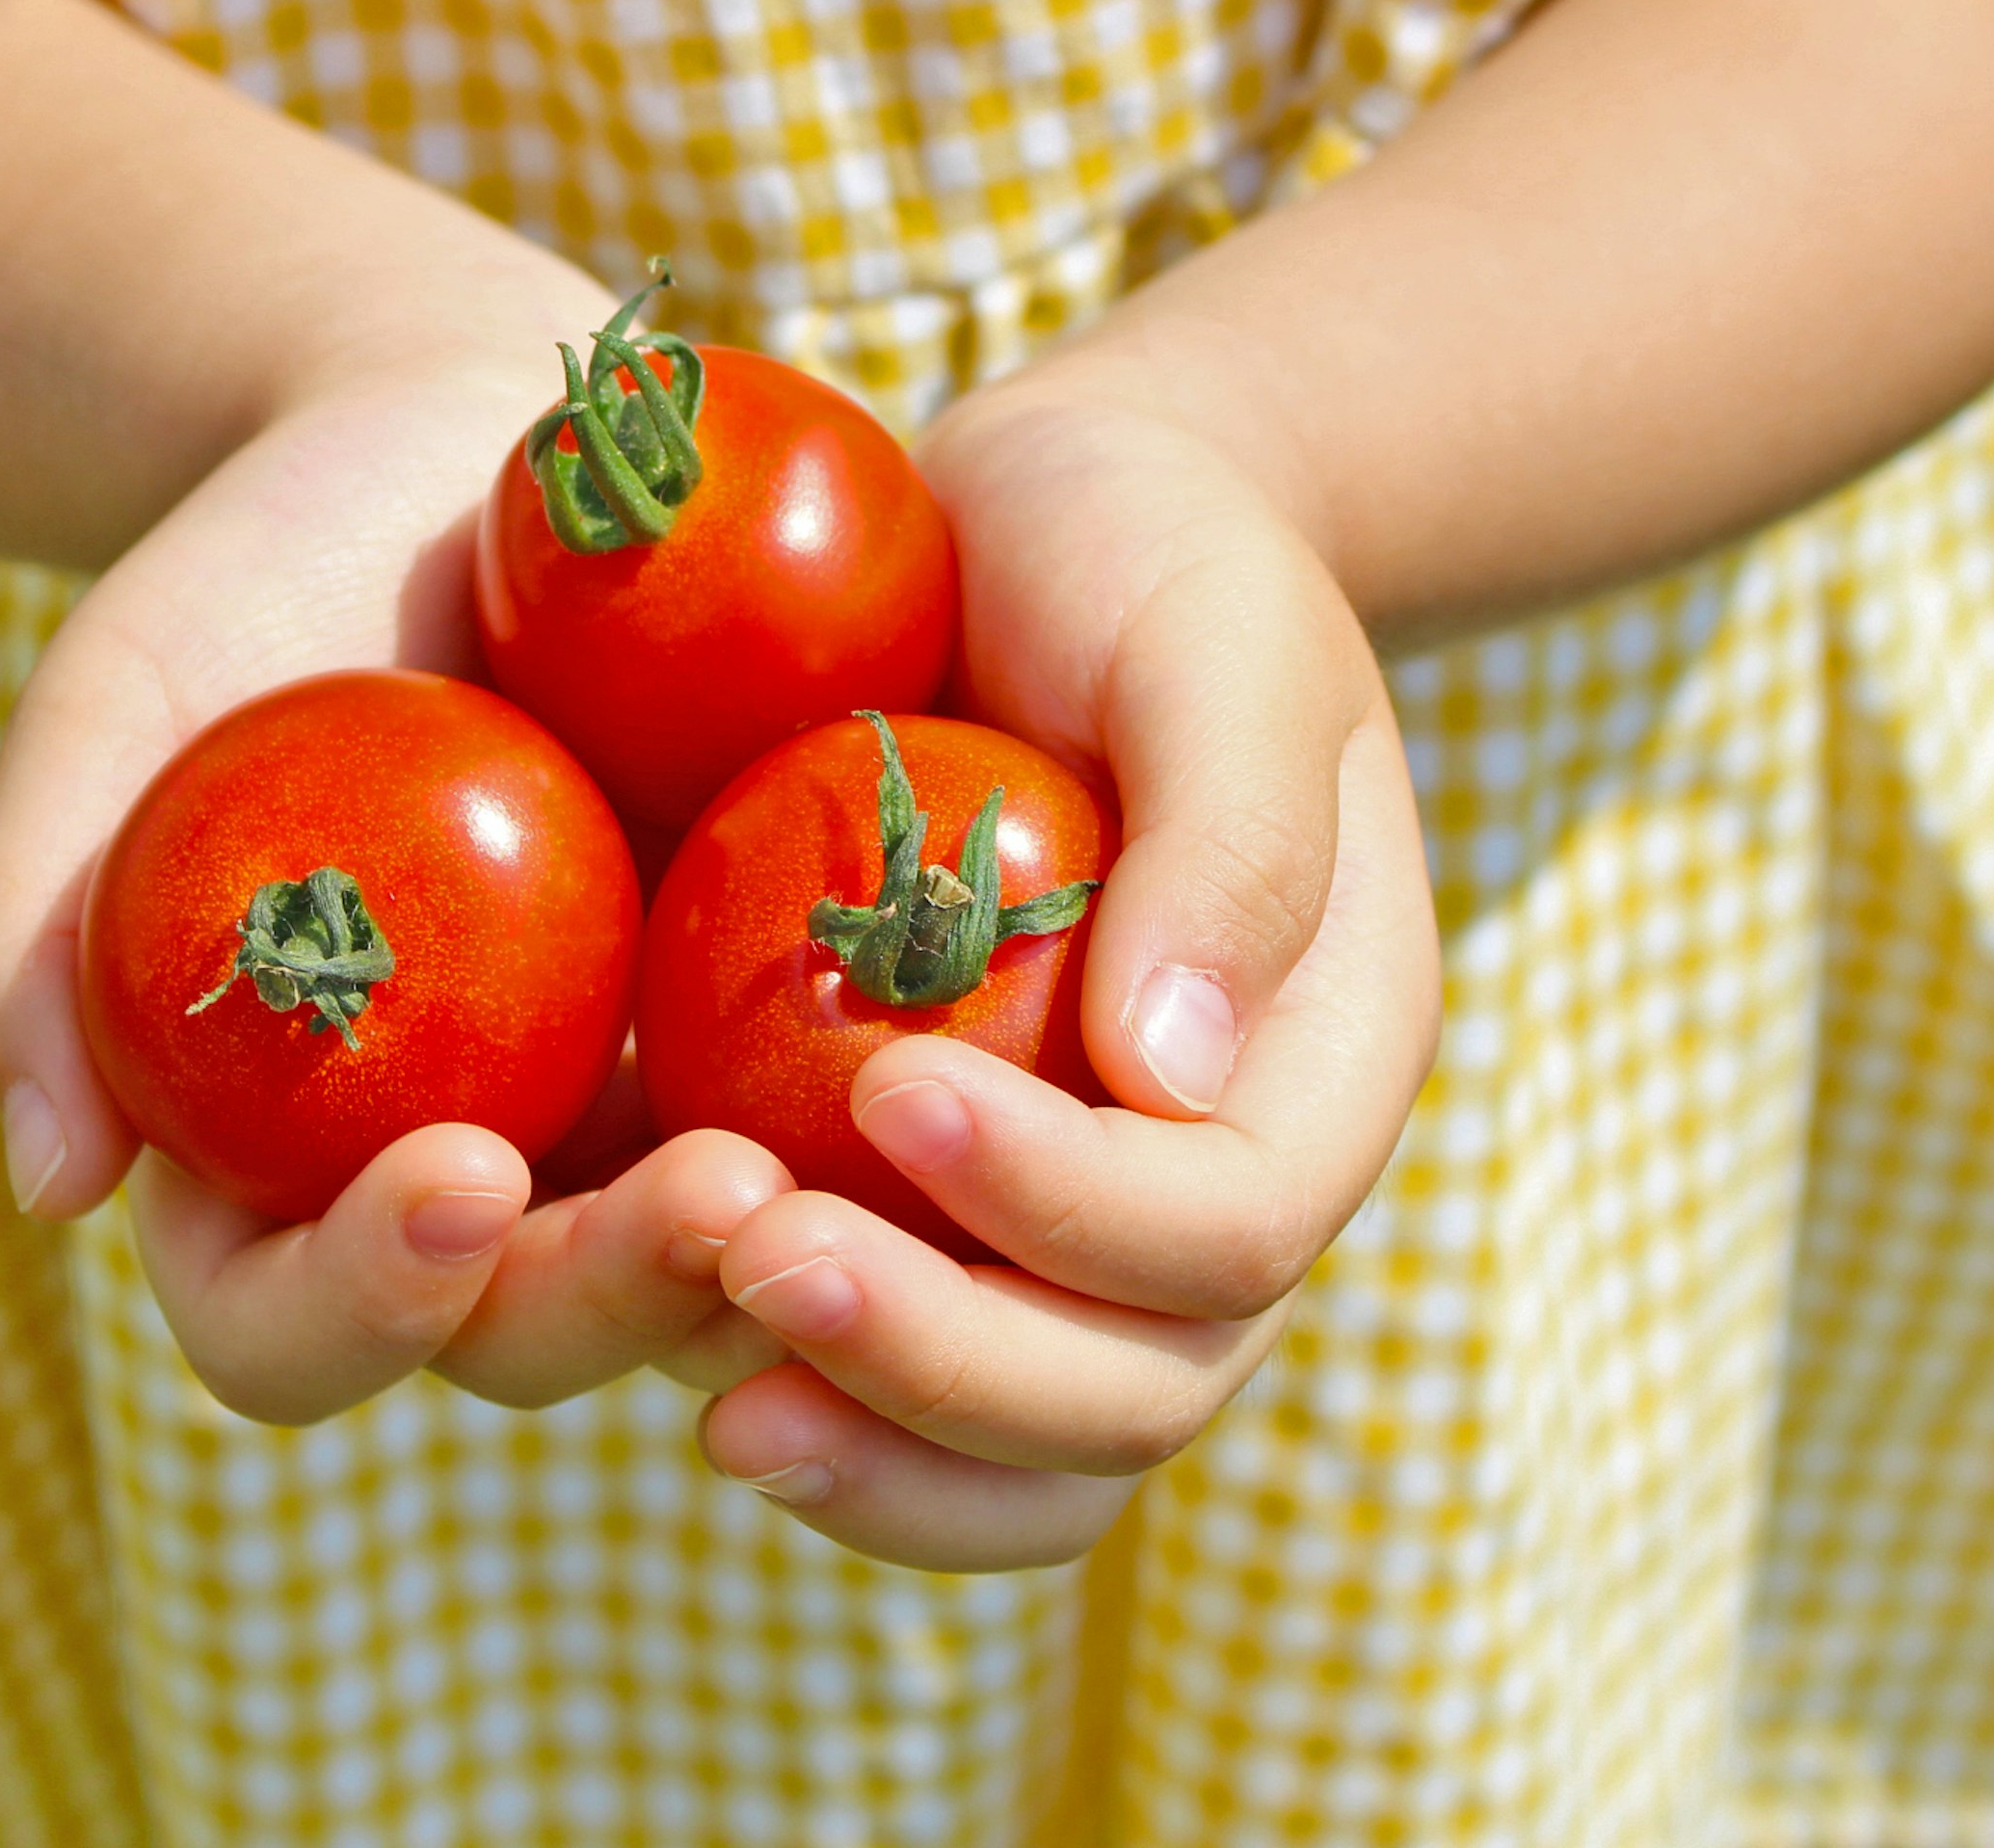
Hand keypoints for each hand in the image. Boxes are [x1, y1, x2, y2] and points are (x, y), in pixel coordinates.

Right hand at [0, 271, 792, 1422]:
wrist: (463, 441)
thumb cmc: (253, 575)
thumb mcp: (119, 707)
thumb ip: (30, 930)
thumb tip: (55, 1191)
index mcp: (271, 1163)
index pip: (288, 1321)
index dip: (368, 1298)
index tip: (463, 1172)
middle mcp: (458, 1177)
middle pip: (522, 1336)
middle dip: (613, 1296)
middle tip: (722, 1192)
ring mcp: (623, 1114)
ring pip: (701, 1274)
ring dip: (779, 1252)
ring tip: (862, 1154)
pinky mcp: (770, 1026)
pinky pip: (841, 1128)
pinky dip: (896, 1134)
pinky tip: (974, 1066)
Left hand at [691, 365, 1441, 1568]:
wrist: (1044, 535)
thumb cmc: (1148, 555)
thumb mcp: (1216, 634)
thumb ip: (1230, 831)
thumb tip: (1172, 1077)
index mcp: (1319, 1061)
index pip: (1232, 1227)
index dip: (1071, 1205)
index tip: (890, 1090)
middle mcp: (1216, 1186)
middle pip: (1130, 1393)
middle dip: (950, 1360)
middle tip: (756, 1255)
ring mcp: (1076, 1228)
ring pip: (1024, 1458)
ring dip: (870, 1435)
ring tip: (700, 1380)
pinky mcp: (939, 1220)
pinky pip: (905, 1402)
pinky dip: (818, 1411)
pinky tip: (674, 1348)